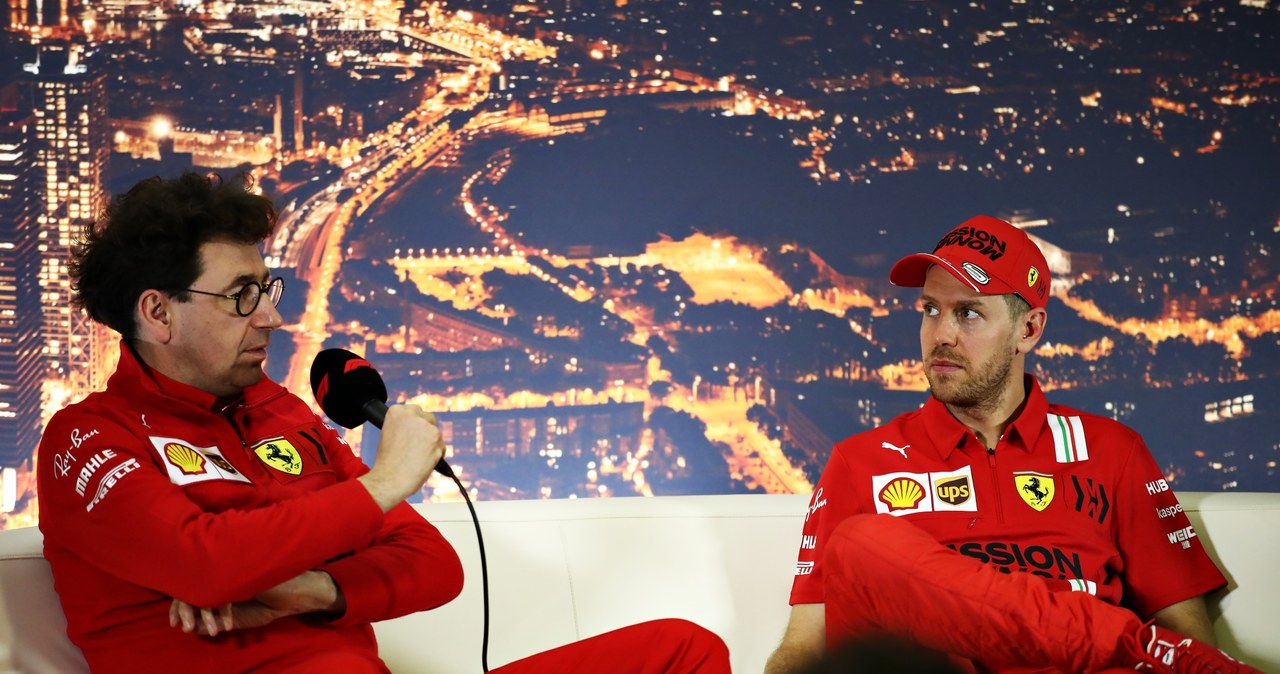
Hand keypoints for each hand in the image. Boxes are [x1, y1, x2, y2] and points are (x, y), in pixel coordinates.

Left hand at [168, 571, 343, 636]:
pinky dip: (221, 612)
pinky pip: (224, 593)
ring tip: (202, 630)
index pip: (190, 589)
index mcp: (219, 579)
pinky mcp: (243, 575)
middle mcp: (223, 572)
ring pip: (205, 590)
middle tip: (184, 627)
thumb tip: (188, 628)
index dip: (180, 607)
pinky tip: (223, 627)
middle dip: (185, 610)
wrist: (293, 594)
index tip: (176, 624)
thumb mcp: (234, 617)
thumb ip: (211, 621)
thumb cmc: (266, 603)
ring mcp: (233, 571)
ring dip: (201, 613)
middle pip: (192, 586)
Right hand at [359, 403, 446, 510]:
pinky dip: (437, 455)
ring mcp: (425, 426)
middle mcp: (411, 414)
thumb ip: (403, 426)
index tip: (412, 435)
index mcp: (396, 412)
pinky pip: (441, 447)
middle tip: (416, 448)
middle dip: (426, 432)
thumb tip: (418, 426)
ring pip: (436, 434)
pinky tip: (424, 463)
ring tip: (416, 459)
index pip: (415, 411)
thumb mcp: (389, 435)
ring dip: (431, 445)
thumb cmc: (387, 463)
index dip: (415, 425)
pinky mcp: (436, 439)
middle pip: (429, 419)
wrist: (389, 480)